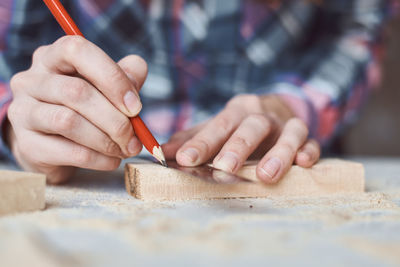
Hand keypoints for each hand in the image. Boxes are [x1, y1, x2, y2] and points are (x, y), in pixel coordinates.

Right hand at [7, 36, 147, 182]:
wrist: (51, 147)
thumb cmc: (83, 109)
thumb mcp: (104, 87)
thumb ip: (124, 76)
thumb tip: (137, 69)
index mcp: (52, 57)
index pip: (77, 50)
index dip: (111, 77)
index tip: (135, 106)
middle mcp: (31, 80)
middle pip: (76, 92)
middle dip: (115, 119)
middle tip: (135, 138)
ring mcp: (23, 112)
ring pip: (68, 121)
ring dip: (106, 140)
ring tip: (125, 150)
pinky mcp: (27, 144)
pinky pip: (69, 152)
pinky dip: (99, 159)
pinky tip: (111, 161)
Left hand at [162, 94, 320, 182]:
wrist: (276, 109)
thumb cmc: (239, 125)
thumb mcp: (216, 128)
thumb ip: (192, 139)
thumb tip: (159, 152)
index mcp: (236, 111)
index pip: (218, 125)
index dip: (202, 143)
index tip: (185, 160)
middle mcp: (262, 115)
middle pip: (252, 126)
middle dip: (238, 147)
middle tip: (224, 168)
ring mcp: (287, 125)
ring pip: (288, 132)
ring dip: (278, 153)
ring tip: (266, 176)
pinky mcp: (307, 137)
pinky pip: (312, 143)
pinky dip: (309, 151)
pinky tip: (304, 163)